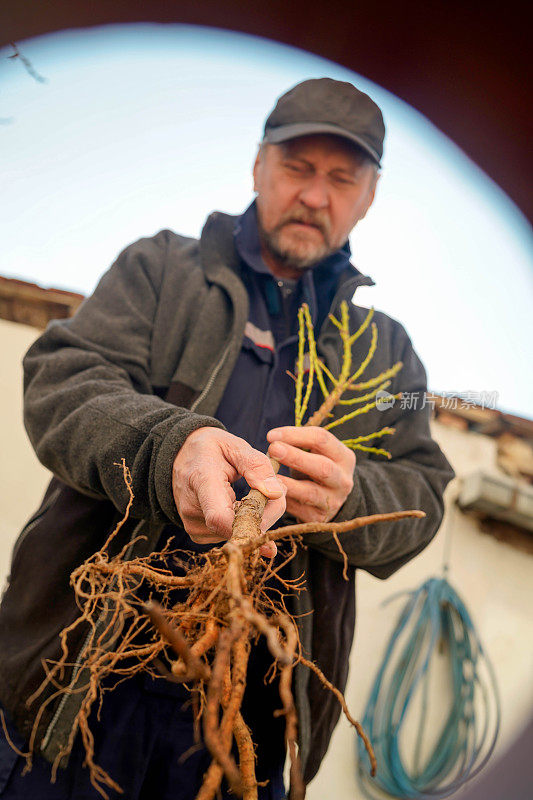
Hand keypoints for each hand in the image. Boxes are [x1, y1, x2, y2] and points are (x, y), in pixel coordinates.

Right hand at [172, 427, 285, 555]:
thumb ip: (256, 465)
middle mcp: (192, 509)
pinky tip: (240, 504)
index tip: (274, 504)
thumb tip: (276, 493)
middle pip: (237, 528)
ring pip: (238, 533)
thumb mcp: (234, 445)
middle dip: (266, 513)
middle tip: (275, 488)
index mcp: (202, 480)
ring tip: (253, 492)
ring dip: (256, 518)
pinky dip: (243, 522)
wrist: (181, 457)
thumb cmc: (209, 449)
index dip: (252, 521)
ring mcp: (193, 525)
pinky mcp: (198, 534)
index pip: (220, 518)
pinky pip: (231, 535)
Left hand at [266, 426, 355, 522]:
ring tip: (268, 475)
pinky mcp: (320, 518)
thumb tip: (273, 441)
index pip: (322, 439)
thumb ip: (298, 445)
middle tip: (273, 449)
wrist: (328, 499)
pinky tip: (270, 493)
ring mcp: (333, 501)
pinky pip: (299, 509)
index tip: (271, 436)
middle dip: (296, 457)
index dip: (295, 435)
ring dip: (288, 483)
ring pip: (311, 493)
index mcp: (344, 457)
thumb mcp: (314, 452)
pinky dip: (284, 500)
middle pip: (323, 467)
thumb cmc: (314, 466)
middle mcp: (343, 480)